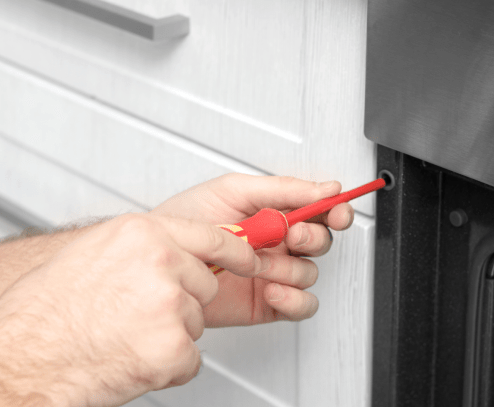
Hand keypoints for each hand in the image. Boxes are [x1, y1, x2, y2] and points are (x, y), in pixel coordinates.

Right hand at [0, 213, 260, 406]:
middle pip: (206, 283)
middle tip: (136, 315)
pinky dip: (167, 367)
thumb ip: (143, 246)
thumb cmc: (45, 311)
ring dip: (170, 335)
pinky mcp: (175, 347)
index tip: (251, 258)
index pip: (214, 235)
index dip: (237, 250)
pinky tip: (129, 359)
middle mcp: (162, 262)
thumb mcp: (95, 253)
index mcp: (143, 233)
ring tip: (123, 336)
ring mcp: (171, 304)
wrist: (23, 360)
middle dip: (183, 301)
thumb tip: (178, 248)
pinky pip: (190, 358)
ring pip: (196, 322)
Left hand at [152, 174, 354, 325]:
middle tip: (289, 235)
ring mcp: (274, 274)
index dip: (335, 211)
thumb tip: (324, 188)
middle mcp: (278, 244)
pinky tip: (273, 289)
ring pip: (310, 273)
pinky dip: (295, 299)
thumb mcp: (234, 191)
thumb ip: (282, 189)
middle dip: (311, 237)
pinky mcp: (268, 303)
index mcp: (275, 213)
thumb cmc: (186, 220)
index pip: (319, 211)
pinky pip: (302, 305)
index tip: (337, 211)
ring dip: (290, 268)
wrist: (157, 258)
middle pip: (320, 242)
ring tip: (259, 264)